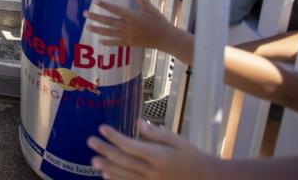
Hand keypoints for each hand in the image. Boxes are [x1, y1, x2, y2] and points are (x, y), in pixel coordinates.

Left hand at [84, 0, 173, 50]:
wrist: (165, 38)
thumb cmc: (159, 21)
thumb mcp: (150, 9)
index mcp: (132, 16)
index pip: (115, 9)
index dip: (105, 5)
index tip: (95, 1)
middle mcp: (127, 26)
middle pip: (108, 21)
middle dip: (95, 17)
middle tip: (85, 14)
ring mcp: (127, 35)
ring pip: (109, 32)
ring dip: (97, 29)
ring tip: (87, 27)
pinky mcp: (129, 43)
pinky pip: (116, 42)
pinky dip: (107, 42)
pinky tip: (99, 41)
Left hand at [87, 121, 221, 179]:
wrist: (207, 179)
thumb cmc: (192, 156)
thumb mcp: (178, 141)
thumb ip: (156, 133)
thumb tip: (137, 123)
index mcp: (159, 156)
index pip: (131, 146)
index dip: (114, 137)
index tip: (102, 127)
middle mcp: (153, 172)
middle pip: (124, 161)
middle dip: (105, 151)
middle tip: (90, 142)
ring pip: (124, 175)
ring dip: (107, 167)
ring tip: (93, 160)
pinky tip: (106, 176)